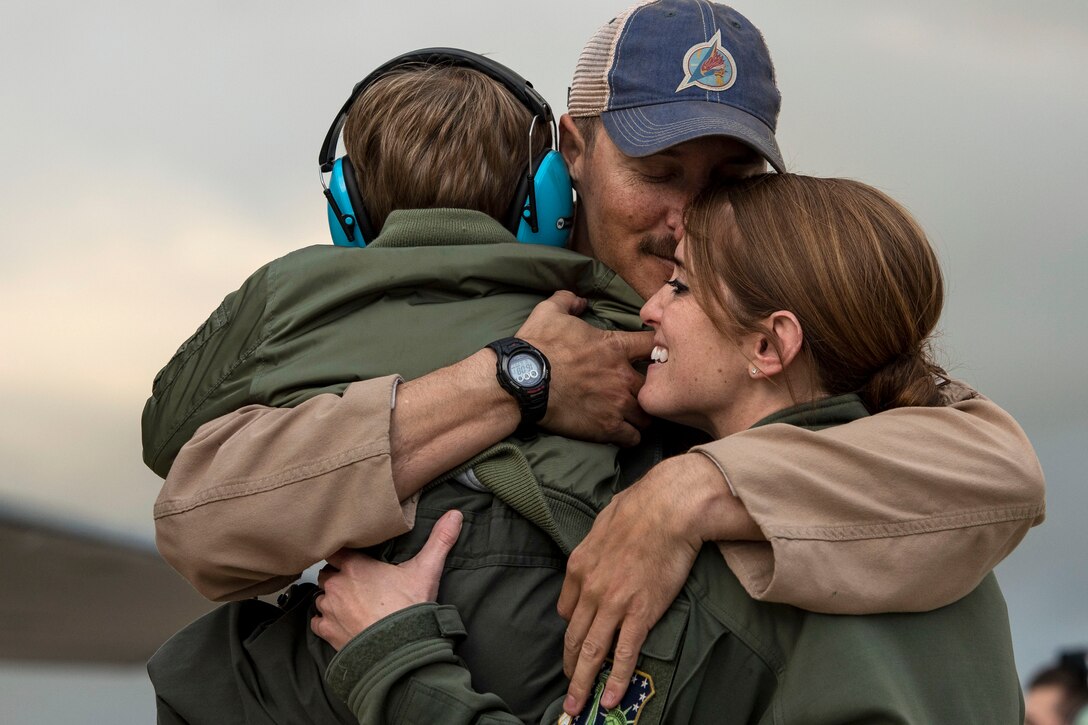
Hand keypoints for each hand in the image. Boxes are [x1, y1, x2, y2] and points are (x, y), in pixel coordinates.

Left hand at [311, 510, 462, 650]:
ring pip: (321, 598)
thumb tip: (455, 514)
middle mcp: (336, 586)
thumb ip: (439, 540)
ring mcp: (330, 610)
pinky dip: (326, 623)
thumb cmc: (409, 608)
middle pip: (327, 573)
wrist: (400, 649)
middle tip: (356, 582)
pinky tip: (340, 623)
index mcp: (355, 566)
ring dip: (332, 599)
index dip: (342, 551)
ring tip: (350, 604)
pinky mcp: (328, 633)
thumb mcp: (427, 570)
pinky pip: (317, 623)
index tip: (351, 555)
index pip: (335, 550)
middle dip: (338, 576)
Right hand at [516, 291, 653, 446]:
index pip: (653, 345)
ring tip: (635, 415)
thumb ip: (568, 300)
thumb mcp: (550, 312)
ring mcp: (616, 403)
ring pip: (647, 414)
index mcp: (615, 346)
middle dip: (649, 387)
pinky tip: (624, 432)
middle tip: (641, 390)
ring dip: (642, 414)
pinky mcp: (606, 427)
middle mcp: (622, 375)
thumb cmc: (537, 346)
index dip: (657, 349)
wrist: (523, 381)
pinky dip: (631, 435)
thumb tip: (578, 299)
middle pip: (654, 384)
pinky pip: (633, 437)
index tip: (652, 355)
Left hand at [556, 454, 755, 715]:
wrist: (669, 509)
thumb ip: (596, 543)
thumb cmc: (641, 507)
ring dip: (583, 682)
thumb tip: (599, 547)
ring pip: (592, 651)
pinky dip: (616, 678)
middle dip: (570, 666)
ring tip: (578, 706)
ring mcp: (613, 603)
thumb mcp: (604, 521)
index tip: (576, 644)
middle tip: (568, 688)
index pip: (567, 609)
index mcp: (579, 566)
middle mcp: (590, 588)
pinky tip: (609, 697)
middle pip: (573, 636)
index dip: (571, 630)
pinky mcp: (640, 613)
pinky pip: (624, 653)